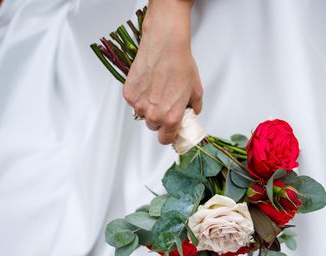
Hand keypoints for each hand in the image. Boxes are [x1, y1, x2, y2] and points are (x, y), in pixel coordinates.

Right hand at [123, 0, 202, 144]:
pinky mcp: (129, 94)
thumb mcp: (196, 90)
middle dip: (160, 118)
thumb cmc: (180, 64)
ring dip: (148, 107)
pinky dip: (140, 96)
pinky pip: (134, 102)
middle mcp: (153, 114)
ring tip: (156, 89)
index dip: (169, 134)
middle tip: (165, 102)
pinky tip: (148, 83)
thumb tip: (191, 113)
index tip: (170, 129)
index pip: (166, 139)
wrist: (165, 45)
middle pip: (154, 126)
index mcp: (171, 118)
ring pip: (142, 114)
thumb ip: (194, 108)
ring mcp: (138, 105)